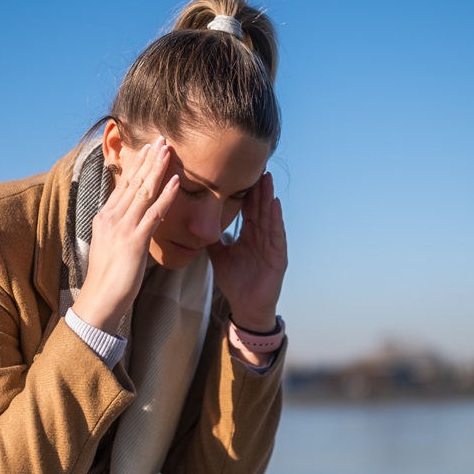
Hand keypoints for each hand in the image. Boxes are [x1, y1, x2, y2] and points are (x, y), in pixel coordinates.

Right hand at [72, 137, 179, 331]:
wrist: (99, 300)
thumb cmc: (108, 278)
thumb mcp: (111, 246)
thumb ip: (120, 228)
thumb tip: (133, 219)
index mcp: (104, 217)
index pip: (123, 185)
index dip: (137, 165)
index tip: (148, 149)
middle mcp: (111, 217)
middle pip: (133, 182)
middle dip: (148, 159)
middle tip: (160, 139)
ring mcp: (122, 227)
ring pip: (143, 191)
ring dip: (157, 169)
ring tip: (168, 150)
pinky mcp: (134, 240)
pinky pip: (154, 212)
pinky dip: (166, 195)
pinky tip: (176, 182)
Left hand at [206, 172, 286, 332]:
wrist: (246, 306)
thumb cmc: (235, 282)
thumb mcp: (219, 256)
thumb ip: (211, 239)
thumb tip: (196, 224)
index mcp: (249, 235)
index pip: (248, 209)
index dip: (245, 192)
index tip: (241, 173)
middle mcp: (262, 237)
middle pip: (259, 208)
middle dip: (259, 188)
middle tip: (257, 166)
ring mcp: (271, 245)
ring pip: (269, 216)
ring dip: (268, 197)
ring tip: (266, 179)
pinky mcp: (278, 256)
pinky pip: (277, 233)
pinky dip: (276, 218)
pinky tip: (274, 203)